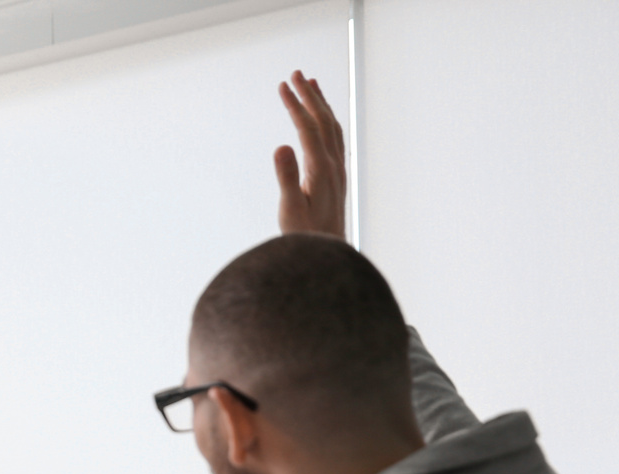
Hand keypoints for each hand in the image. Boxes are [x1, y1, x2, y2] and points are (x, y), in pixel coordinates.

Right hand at [274, 70, 346, 239]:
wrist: (327, 255)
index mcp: (321, 169)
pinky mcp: (336, 177)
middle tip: (296, 74)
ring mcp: (337, 170)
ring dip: (321, 104)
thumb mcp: (290, 209)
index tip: (282, 86)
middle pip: (323, 121)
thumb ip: (287, 176)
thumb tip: (281, 146)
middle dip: (309, 95)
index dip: (295, 105)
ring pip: (332, 128)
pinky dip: (326, 121)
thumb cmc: (305, 236)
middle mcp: (334, 165)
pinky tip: (321, 119)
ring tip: (310, 85)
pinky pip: (334, 140)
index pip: (308, 128)